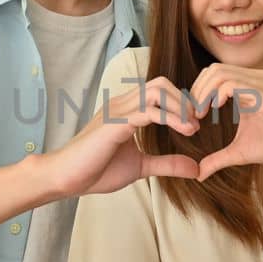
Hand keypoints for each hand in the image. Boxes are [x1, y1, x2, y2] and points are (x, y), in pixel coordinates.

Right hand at [42, 76, 199, 196]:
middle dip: (184, 100)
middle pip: (161, 83)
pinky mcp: (115, 123)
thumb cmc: (95, 170)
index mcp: (125, 110)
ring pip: (157, 91)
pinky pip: (149, 110)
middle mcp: (121, 104)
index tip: (195, 123)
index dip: (180, 103)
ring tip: (192, 127)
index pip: (158, 90)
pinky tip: (184, 130)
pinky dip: (172, 117)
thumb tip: (195, 168)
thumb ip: (166, 164)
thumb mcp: (140, 166)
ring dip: (180, 106)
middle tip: (197, 122)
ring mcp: (117, 111)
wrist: (65, 178)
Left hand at [189, 64, 262, 180]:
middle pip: (213, 69)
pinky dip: (217, 95)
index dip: (198, 90)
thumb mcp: (237, 152)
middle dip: (197, 90)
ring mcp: (261, 84)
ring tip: (199, 113)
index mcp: (247, 86)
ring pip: (220, 74)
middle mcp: (254, 79)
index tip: (192, 114)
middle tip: (192, 114)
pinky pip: (233, 85)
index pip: (214, 74)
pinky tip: (213, 110)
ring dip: (204, 93)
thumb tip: (198, 175)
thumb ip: (216, 159)